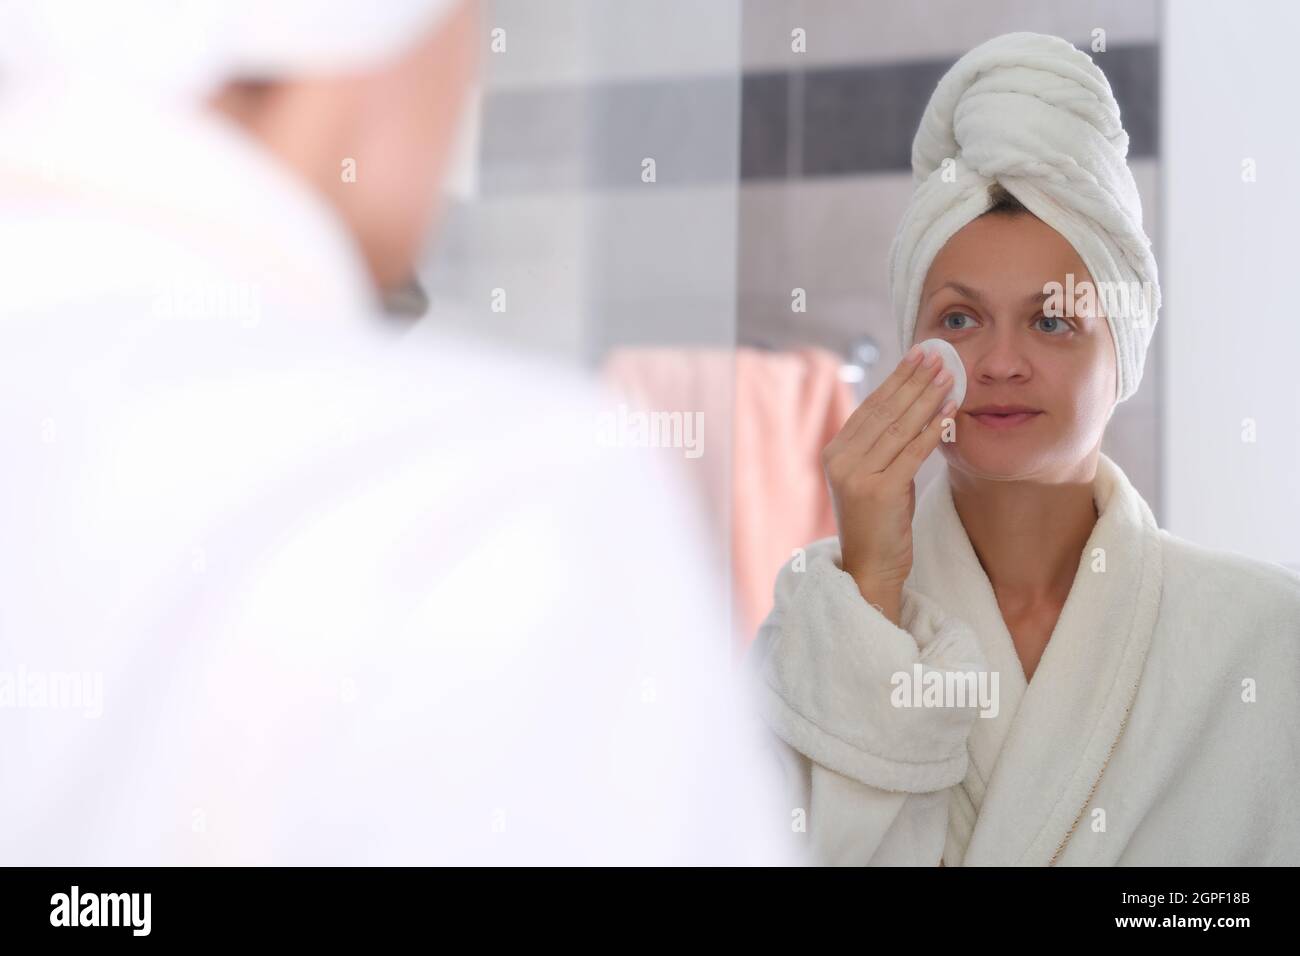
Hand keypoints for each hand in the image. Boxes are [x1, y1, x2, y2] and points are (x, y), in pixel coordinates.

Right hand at [822, 345, 956, 611]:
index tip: (918, 355)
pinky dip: (933, 429)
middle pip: (884, 411)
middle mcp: (840, 460)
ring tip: (949, 375)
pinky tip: (949, 411)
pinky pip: (912, 452)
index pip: (870, 406)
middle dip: (914, 379)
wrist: (870, 569)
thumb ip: (885, 446)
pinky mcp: (878, 491)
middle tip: (938, 355)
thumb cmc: (880, 524)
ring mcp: (856, 475)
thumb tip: (912, 408)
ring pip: (899, 427)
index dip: (896, 378)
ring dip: (926, 397)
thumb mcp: (877, 477)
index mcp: (835, 452)